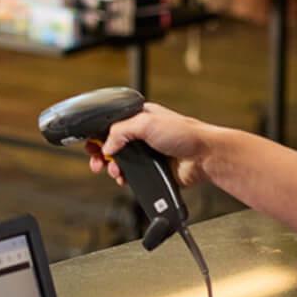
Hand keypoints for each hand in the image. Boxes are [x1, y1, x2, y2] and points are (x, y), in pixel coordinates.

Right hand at [85, 102, 220, 189]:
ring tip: (114, 172)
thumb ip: (121, 131)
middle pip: (113, 144)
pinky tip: (123, 179)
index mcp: (140, 117)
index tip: (91, 143)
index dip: (99, 134)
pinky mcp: (154, 170)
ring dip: (113, 168)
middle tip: (97, 162)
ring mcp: (148, 153)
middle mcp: (143, 134)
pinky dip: (125, 178)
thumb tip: (106, 145)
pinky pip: (133, 176)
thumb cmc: (184, 133)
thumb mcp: (146, 123)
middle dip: (102, 154)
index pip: (112, 124)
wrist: (204, 156)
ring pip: (121, 162)